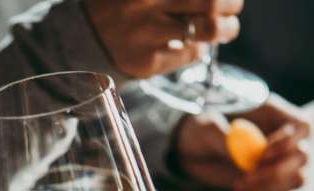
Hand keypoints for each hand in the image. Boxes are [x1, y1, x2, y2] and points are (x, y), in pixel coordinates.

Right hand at [83, 0, 243, 79]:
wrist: (80, 39)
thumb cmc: (119, 5)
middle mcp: (147, 5)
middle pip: (210, 2)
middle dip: (231, 4)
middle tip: (234, 7)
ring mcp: (147, 35)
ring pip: (206, 31)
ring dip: (225, 29)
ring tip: (226, 28)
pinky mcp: (147, 62)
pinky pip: (189, 55)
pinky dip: (198, 48)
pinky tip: (194, 44)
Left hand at [175, 96, 311, 190]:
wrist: (191, 151)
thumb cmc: (201, 129)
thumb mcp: (205, 127)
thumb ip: (222, 134)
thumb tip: (241, 153)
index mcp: (275, 115)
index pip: (303, 127)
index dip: (288, 143)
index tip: (261, 154)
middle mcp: (284, 140)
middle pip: (303, 158)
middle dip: (275, 172)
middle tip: (245, 177)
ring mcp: (280, 164)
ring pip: (297, 182)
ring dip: (268, 189)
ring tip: (237, 186)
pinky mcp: (271, 186)